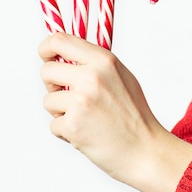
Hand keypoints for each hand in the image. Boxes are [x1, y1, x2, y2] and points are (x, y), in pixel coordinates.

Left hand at [38, 32, 191, 191]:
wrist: (146, 151)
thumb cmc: (135, 117)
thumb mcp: (120, 76)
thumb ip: (93, 63)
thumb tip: (64, 54)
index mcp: (103, 61)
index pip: (60, 41)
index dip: (47, 48)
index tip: (46, 56)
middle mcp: (91, 78)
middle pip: (47, 71)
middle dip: (52, 85)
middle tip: (68, 96)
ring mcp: (81, 101)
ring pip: (48, 100)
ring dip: (60, 112)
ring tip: (85, 119)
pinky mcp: (72, 125)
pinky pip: (53, 124)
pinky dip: (65, 132)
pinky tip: (86, 133)